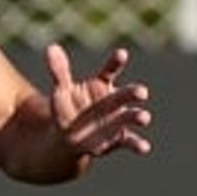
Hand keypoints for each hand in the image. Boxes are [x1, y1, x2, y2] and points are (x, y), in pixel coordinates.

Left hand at [46, 43, 152, 160]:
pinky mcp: (119, 139)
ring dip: (138, 117)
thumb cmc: (68, 109)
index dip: (115, 62)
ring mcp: (119, 119)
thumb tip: (51, 47)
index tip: (121, 54)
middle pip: (126, 95)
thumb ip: (59, 71)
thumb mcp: (61, 91)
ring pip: (132, 116)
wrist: (70, 138)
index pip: (110, 70)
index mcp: (101, 85)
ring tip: (143, 118)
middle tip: (141, 92)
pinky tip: (145, 148)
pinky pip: (131, 141)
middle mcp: (114, 100)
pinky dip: (138, 144)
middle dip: (134, 93)